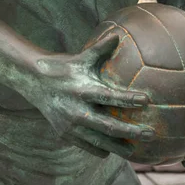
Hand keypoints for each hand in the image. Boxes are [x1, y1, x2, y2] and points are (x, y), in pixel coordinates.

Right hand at [29, 32, 154, 158]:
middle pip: (108, 126)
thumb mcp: (81, 57)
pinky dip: (100, 150)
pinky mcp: (65, 133)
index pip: (110, 96)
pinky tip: (112, 149)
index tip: (147, 100)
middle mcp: (77, 109)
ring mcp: (70, 124)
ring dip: (119, 146)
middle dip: (131, 131)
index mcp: (83, 89)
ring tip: (135, 150)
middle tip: (151, 134)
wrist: (34, 80)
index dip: (129, 99)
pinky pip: (86, 146)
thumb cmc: (63, 66)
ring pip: (99, 141)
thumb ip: (100, 49)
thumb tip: (118, 35)